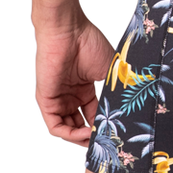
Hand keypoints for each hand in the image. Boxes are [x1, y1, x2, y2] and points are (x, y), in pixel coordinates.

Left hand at [31, 7, 115, 148]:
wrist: (69, 30)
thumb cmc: (89, 44)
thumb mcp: (109, 73)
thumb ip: (113, 95)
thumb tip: (126, 116)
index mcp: (85, 89)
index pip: (94, 115)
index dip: (104, 126)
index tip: (117, 133)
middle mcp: (71, 96)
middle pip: (81, 125)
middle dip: (93, 136)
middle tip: (108, 142)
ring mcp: (58, 99)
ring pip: (69, 129)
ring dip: (83, 138)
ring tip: (97, 139)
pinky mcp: (46, 101)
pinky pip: (56, 126)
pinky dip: (71, 134)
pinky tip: (85, 134)